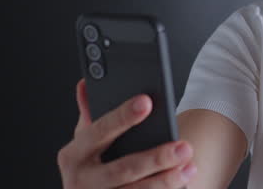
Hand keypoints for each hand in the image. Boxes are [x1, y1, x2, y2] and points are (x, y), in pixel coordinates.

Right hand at [57, 79, 196, 187]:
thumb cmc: (92, 162)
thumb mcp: (86, 140)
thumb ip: (90, 114)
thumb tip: (86, 83)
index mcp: (73, 155)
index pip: (99, 131)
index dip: (122, 116)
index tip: (147, 101)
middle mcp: (80, 181)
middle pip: (123, 169)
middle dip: (156, 158)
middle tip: (184, 147)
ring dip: (165, 181)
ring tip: (189, 167)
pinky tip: (182, 183)